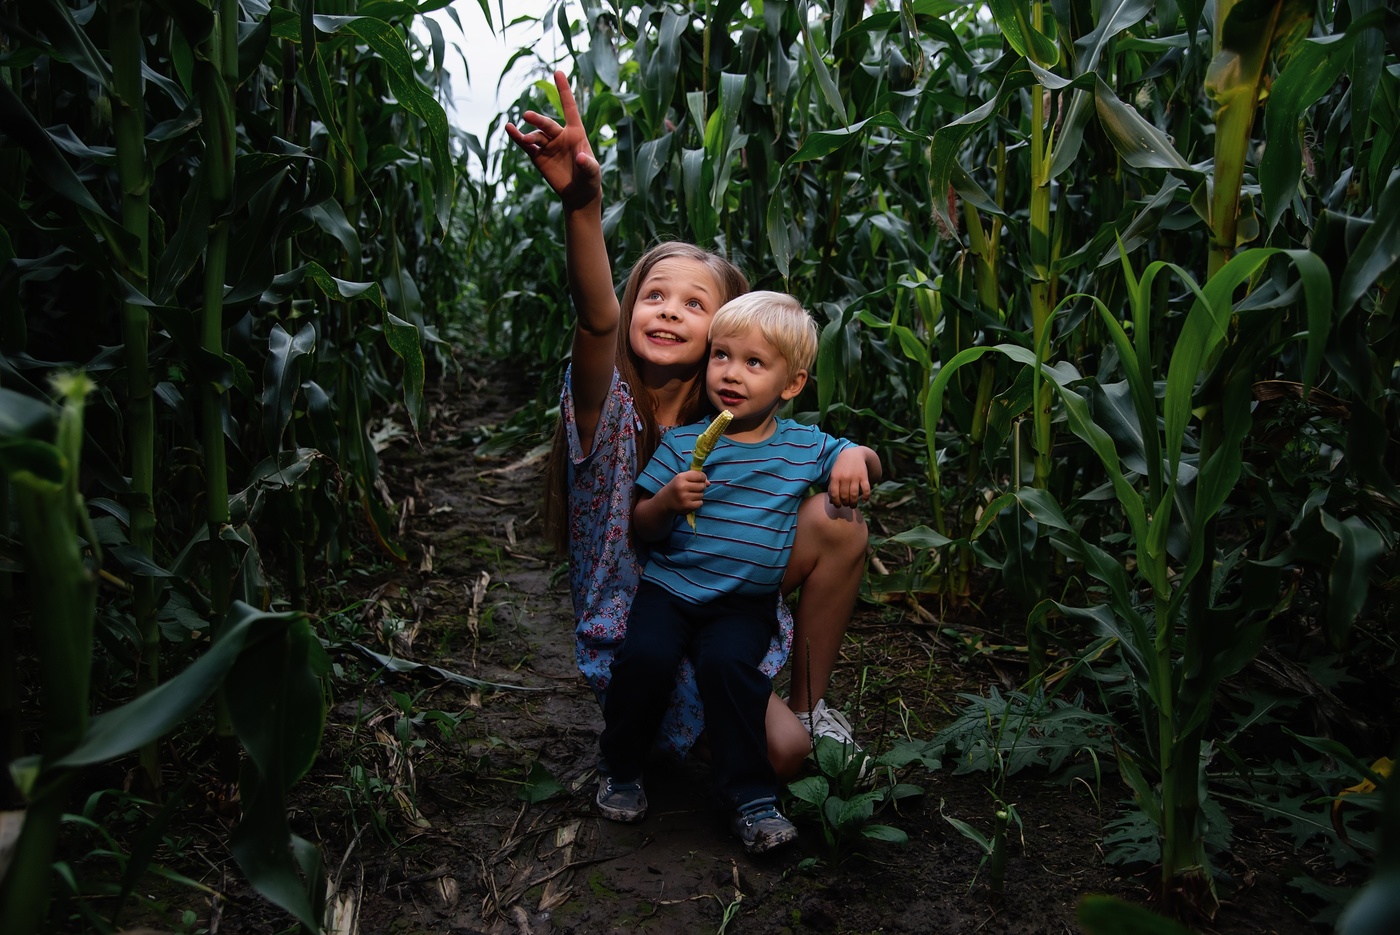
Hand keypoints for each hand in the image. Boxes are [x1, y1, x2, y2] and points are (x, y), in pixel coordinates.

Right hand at [504, 70, 600, 211]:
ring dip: (527, 135)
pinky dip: (518, 138)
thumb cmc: (589, 179)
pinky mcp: (538, 156)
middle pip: (547, 124)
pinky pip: (526, 144)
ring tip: (523, 139)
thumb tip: (580, 157)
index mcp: (576, 133)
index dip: (564, 90)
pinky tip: (510, 130)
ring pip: (535, 135)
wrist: (578, 194)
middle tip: (528, 117)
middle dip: (538, 120)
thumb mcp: (593, 172)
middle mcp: (560, 135)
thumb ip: (588, 164)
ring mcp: (548, 145)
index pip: (569, 108)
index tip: (558, 72)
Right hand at [661, 469, 708, 513]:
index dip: (703, 477)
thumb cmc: (676, 487)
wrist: (665, 501)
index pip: (700, 475)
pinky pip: (700, 503)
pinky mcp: (686, 506)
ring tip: (690, 495)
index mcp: (681, 477)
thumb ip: (696, 477)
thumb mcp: (683, 478)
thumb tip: (709, 483)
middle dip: (701, 487)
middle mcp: (682, 487)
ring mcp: (684, 497)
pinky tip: (691, 501)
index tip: (700, 480)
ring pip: (701, 495)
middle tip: (693, 488)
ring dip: (699, 495)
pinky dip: (698, 502)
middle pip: (702, 486)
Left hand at [828, 447, 871, 507]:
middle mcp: (844, 477)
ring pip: (854, 495)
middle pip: (844, 496)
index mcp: (835, 477)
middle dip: (845, 503)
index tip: (838, 506)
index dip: (836, 502)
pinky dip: (866, 497)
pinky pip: (866, 489)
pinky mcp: (864, 476)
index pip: (834, 494)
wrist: (853, 454)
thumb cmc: (841, 467)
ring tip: (853, 505)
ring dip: (854, 503)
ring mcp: (855, 477)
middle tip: (846, 505)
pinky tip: (864, 501)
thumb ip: (832, 487)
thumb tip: (832, 502)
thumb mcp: (834, 475)